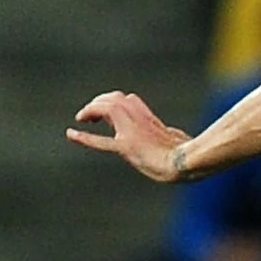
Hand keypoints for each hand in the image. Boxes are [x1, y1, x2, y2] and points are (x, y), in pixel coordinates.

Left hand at [66, 91, 193, 182]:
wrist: (186, 162)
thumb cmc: (189, 156)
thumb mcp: (179, 141)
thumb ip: (170, 138)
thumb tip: (182, 144)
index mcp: (150, 120)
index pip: (129, 100)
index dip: (114, 102)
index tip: (105, 112)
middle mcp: (139, 120)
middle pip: (114, 98)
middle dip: (99, 102)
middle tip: (89, 115)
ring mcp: (131, 132)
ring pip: (107, 107)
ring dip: (91, 109)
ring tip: (82, 118)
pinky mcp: (126, 147)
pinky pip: (101, 140)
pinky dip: (84, 137)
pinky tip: (71, 134)